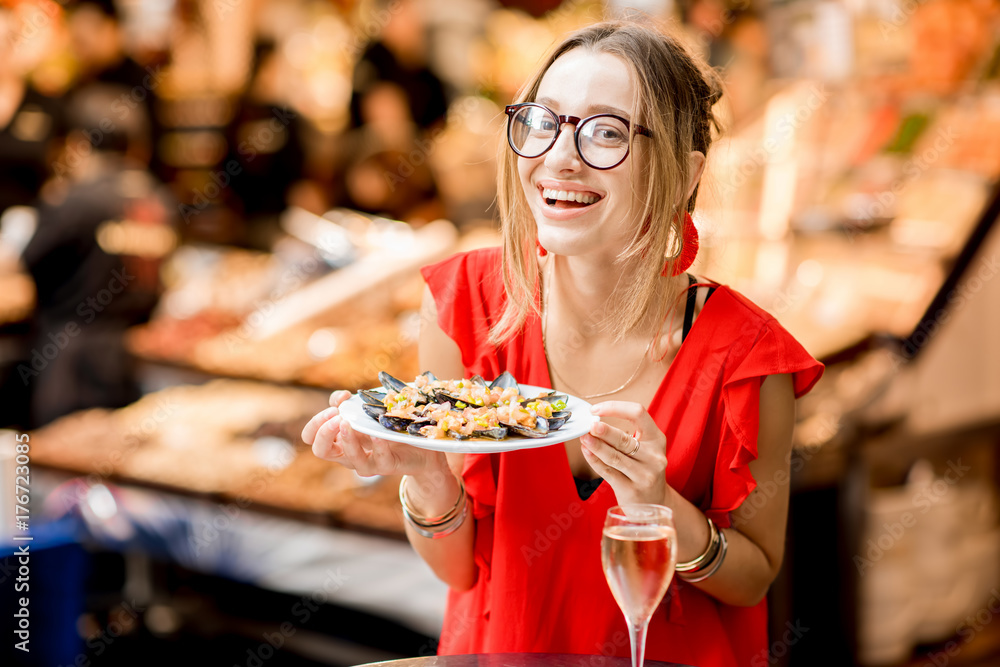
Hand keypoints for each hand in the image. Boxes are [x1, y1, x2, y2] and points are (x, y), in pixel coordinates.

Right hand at [302, 390, 445, 478]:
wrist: (420, 445)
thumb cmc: (387, 426)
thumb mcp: (365, 411)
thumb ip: (348, 403)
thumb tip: (340, 398)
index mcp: (339, 440)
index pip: (311, 437)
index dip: (315, 423)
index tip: (333, 408)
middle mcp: (348, 454)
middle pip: (320, 450)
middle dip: (323, 432)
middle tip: (337, 417)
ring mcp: (366, 463)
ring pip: (348, 458)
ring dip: (347, 439)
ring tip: (348, 423)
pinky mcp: (386, 466)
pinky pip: (378, 459)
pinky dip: (376, 445)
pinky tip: (376, 433)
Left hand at [580, 401, 668, 505]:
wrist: (653, 503)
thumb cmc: (643, 469)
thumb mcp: (643, 449)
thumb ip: (624, 436)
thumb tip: (593, 423)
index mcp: (657, 439)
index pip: (638, 413)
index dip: (615, 408)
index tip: (596, 410)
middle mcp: (655, 456)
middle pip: (625, 439)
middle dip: (605, 431)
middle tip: (589, 425)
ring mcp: (645, 475)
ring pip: (615, 457)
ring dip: (596, 446)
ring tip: (583, 437)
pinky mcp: (632, 490)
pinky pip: (609, 472)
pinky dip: (595, 461)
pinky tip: (586, 452)